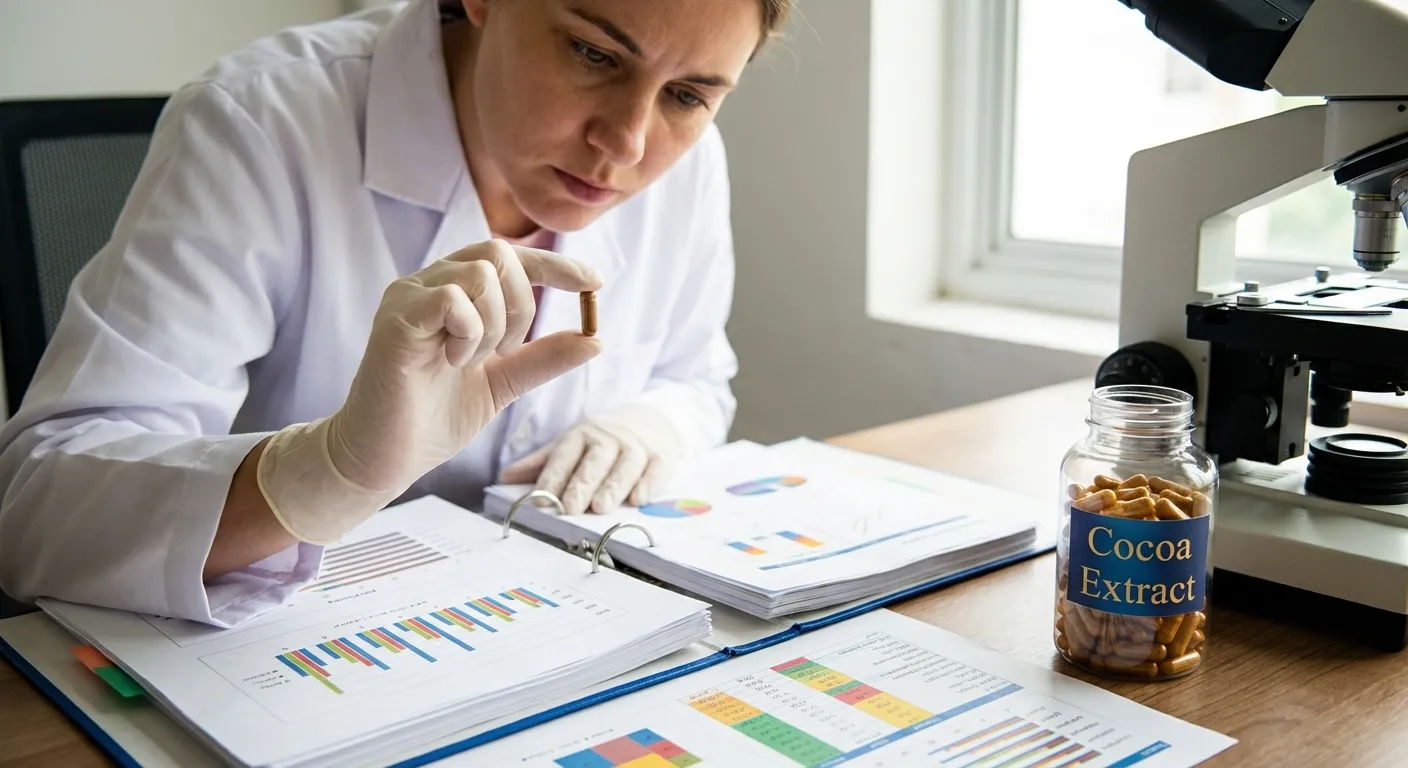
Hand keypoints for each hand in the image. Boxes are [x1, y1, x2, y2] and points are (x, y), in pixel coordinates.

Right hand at [257, 240, 602, 543]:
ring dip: (493, 325)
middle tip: (505, 352)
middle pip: (499, 252)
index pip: (511, 257)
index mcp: (455, 293)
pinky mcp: (396, 320)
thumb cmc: (434, 418)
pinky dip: (469, 333)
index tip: (594, 283)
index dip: (557, 264)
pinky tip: (452, 363)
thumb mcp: (503, 383)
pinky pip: (451, 299)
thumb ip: (542, 359)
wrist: (387, 457)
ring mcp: (409, 297)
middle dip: (522, 304)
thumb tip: (595, 338)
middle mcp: (429, 284)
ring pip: (480, 273)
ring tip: (469, 363)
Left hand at [501, 402, 683, 514]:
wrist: (653, 419)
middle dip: (582, 484)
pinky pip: (656, 469)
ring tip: (601, 507)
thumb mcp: (571, 444)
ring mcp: (637, 445)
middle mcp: (609, 437)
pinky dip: (649, 484)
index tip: (542, 500)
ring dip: (613, 486)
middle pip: (594, 460)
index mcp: (581, 434)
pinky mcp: (662, 455)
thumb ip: (541, 462)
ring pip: (625, 466)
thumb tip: (503, 477)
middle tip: (571, 507)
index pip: (564, 455)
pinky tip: (639, 499)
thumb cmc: (603, 440)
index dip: (553, 477)